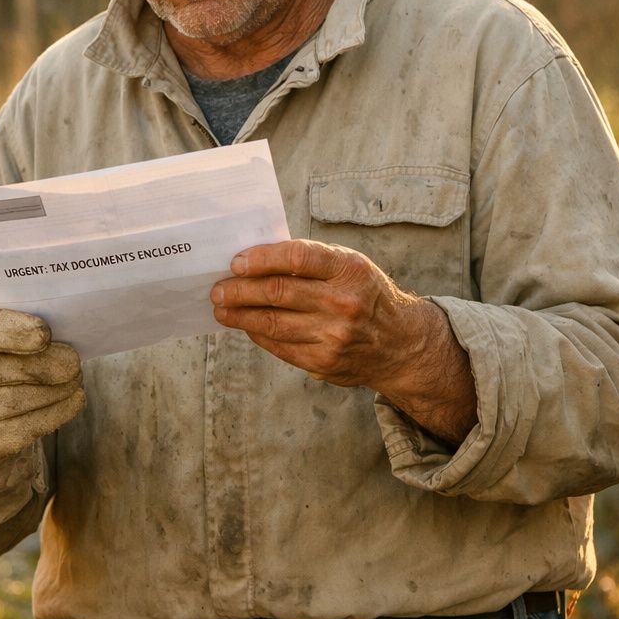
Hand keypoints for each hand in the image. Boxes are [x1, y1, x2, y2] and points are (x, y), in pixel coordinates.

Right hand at [0, 298, 84, 467]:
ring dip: (57, 389)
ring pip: (18, 400)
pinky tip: (73, 400)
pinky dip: (56, 413)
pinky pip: (24, 429)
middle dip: (47, 363)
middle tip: (74, 360)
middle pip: (2, 369)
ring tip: (75, 377)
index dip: (10, 331)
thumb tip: (49, 316)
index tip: (44, 333)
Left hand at [210, 240, 475, 441]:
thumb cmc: (364, 294)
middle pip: (278, 292)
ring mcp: (334, 335)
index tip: (236, 262)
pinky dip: (258, 334)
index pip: (296, 258)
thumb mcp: (350, 267)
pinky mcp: (324, 361)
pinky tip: (245, 325)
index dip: (261, 259)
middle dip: (239, 290)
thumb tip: (253, 261)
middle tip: (217, 288)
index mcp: (349, 269)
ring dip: (240, 315)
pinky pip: (280, 346)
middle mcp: (343, 302)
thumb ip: (310, 262)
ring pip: (273, 322)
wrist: (400, 343)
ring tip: (221, 308)